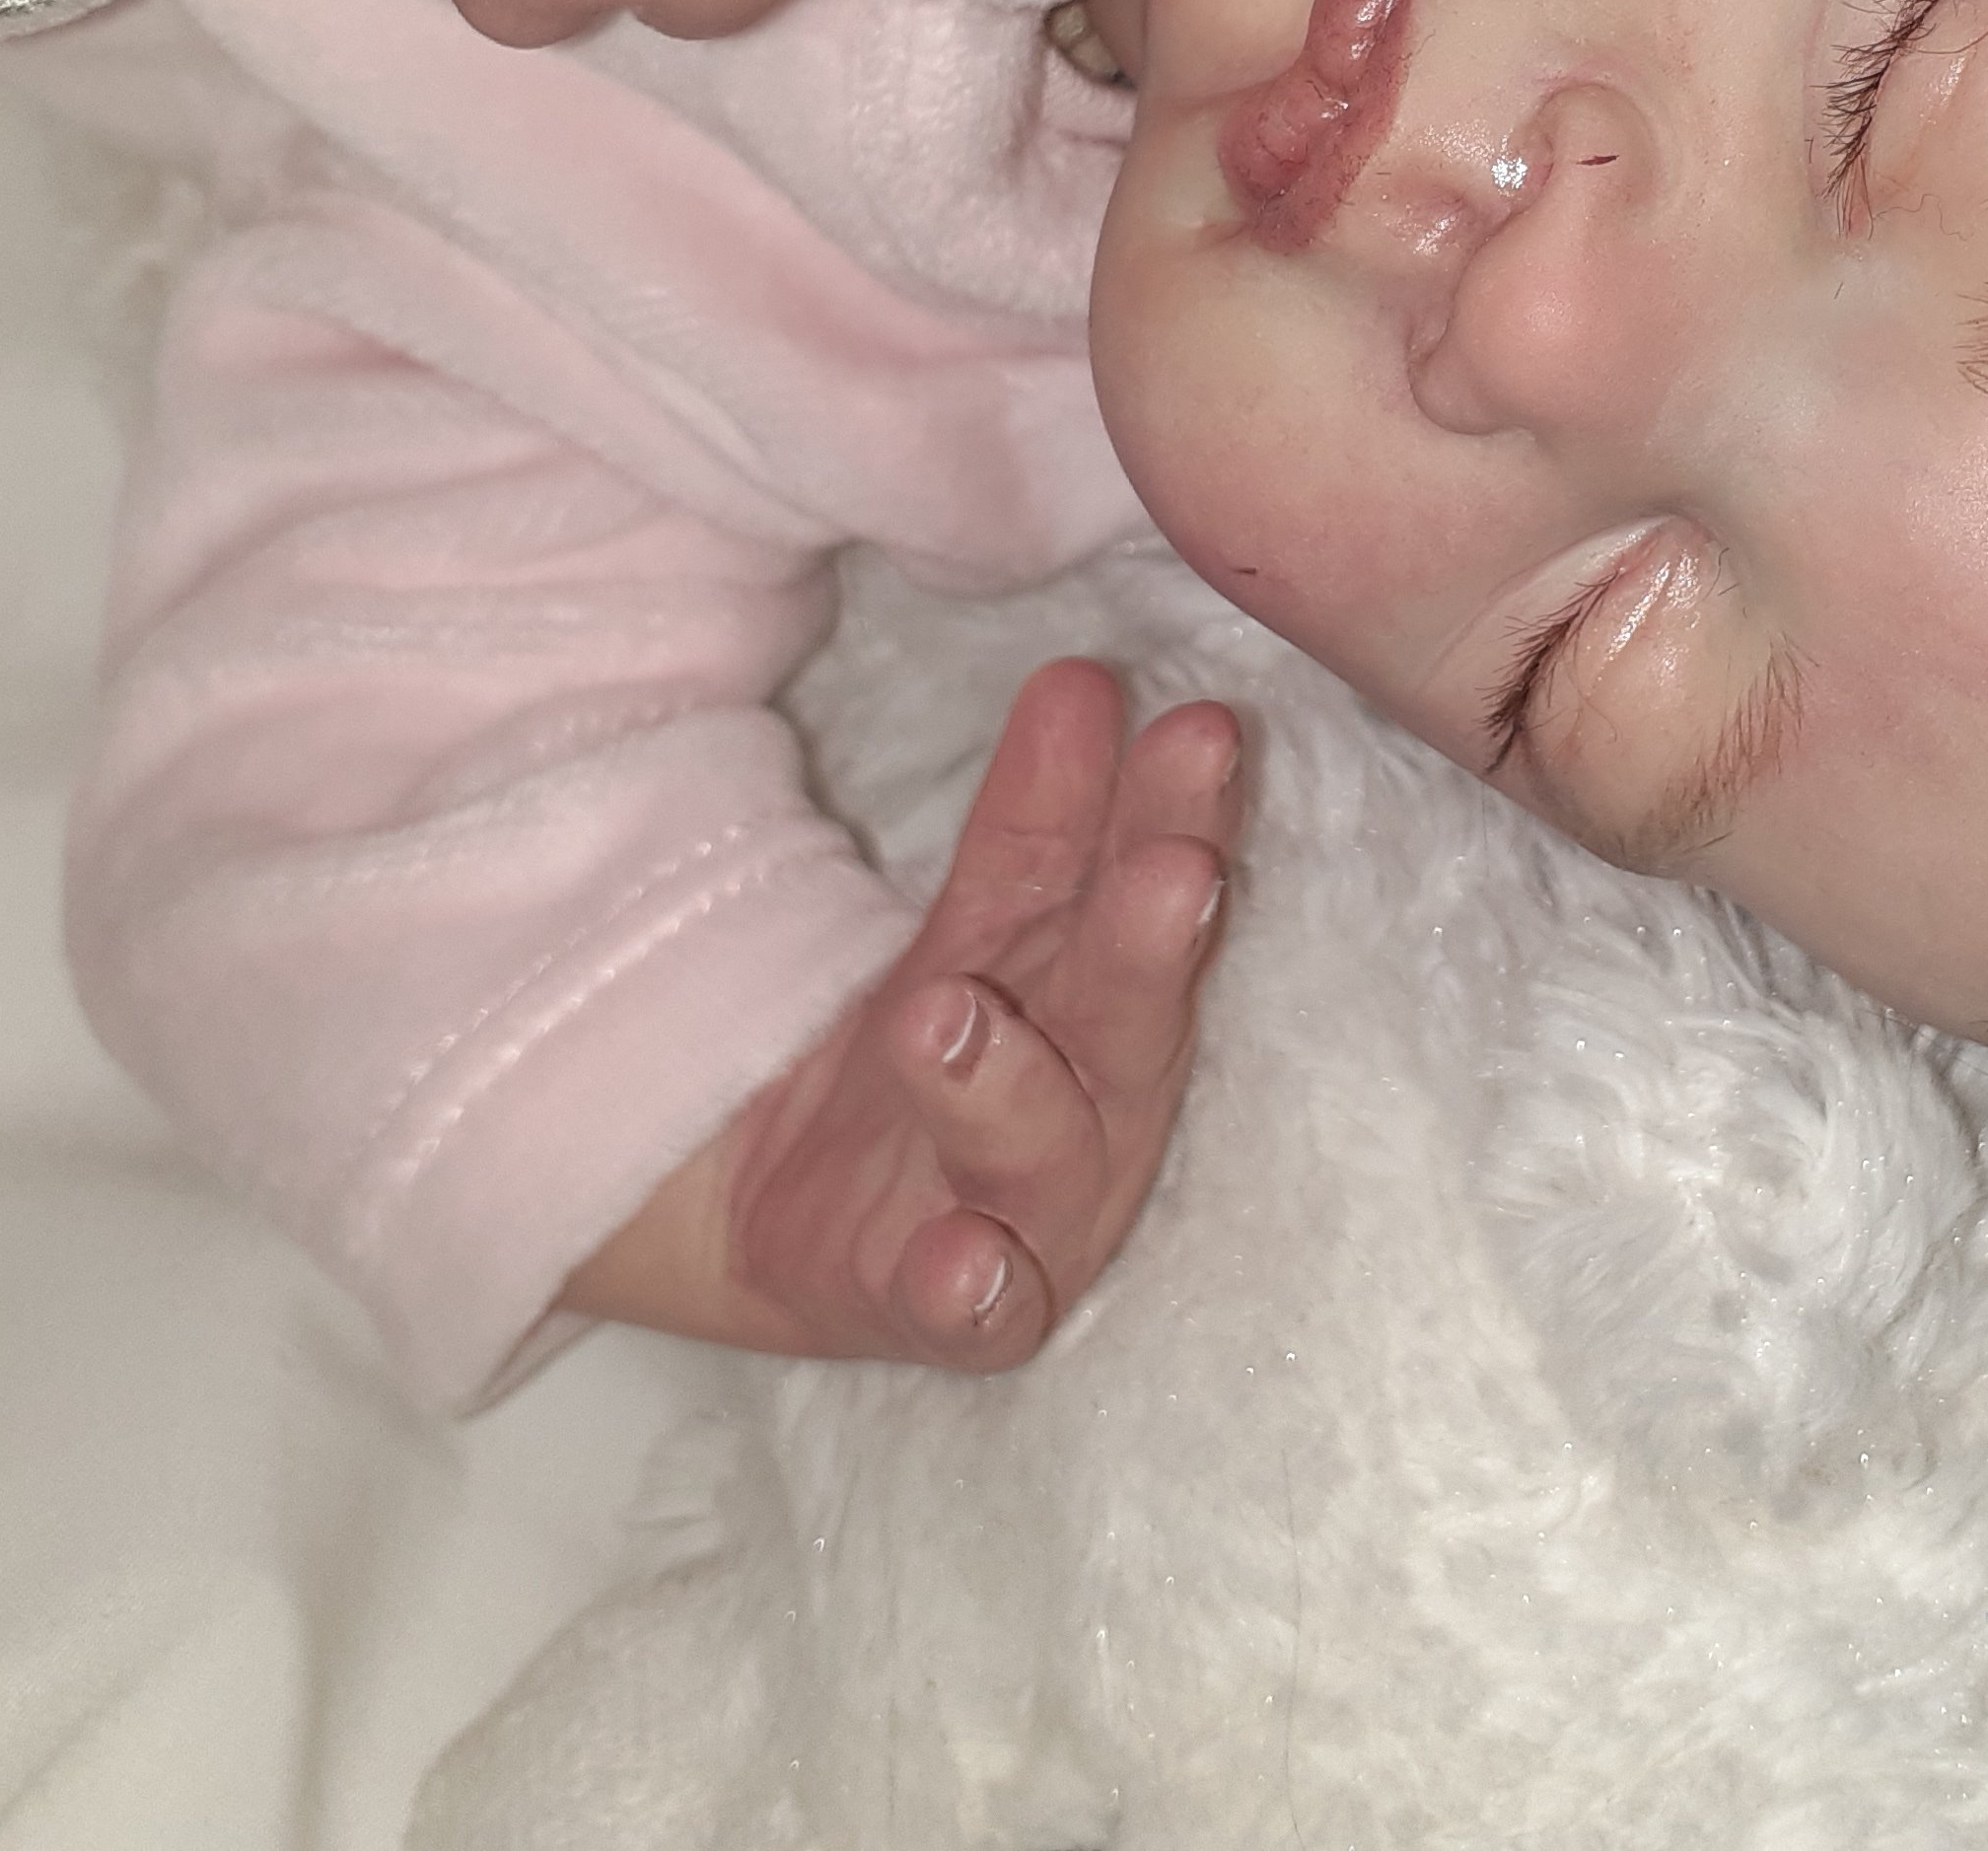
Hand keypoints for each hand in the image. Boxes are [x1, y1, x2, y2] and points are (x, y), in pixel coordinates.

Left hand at [560, 659, 1238, 1362]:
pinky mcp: (935, 1303)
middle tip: (1171, 867)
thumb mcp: (985, 922)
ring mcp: (1021, 1220)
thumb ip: (1035, 815)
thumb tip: (1086, 674)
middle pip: (1126, 1027)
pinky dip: (966, 1288)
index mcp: (1116, 1006)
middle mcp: (1096, 1118)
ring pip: (1035, 1162)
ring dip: (1003, 1090)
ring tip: (942, 1013)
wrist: (788, 1201)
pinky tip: (958, 1258)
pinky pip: (965, 1314)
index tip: (1198, 734)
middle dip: (1145, 946)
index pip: (1147, 899)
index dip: (1173, 820)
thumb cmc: (950, 1051)